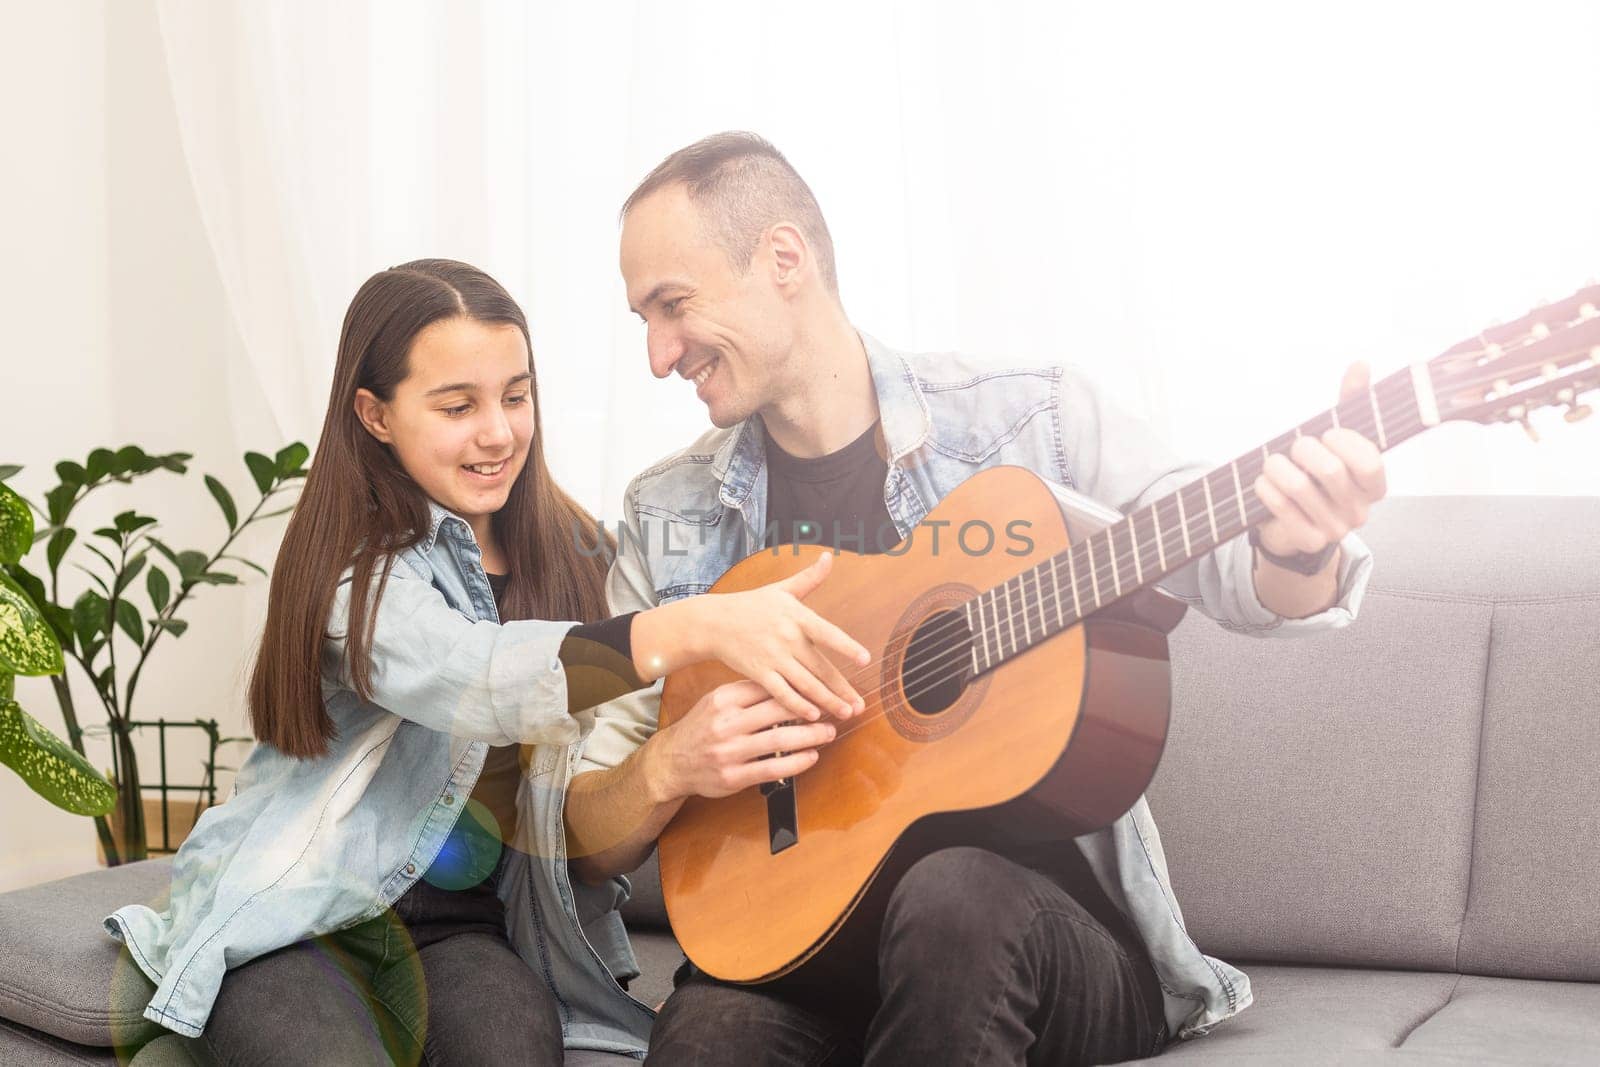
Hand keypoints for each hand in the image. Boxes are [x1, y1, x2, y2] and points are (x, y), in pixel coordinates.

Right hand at [644, 680, 836, 800]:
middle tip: (833, 709)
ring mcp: (730, 751)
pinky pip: (772, 768)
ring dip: (810, 736)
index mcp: (723, 700)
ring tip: (828, 732)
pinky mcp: (733, 776)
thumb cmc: (700, 728)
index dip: (797, 687)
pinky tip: (812, 757)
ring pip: (779, 739)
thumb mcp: (715, 701)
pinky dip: (797, 762)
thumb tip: (784, 682)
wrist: (671, 762)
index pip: (767, 687)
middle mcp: (726, 723)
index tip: (819, 686)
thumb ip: (745, 693)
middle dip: (811, 709)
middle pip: (778, 710)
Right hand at [691, 551, 869, 721]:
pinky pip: (782, 693)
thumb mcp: (782, 589)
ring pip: (805, 684)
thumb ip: (810, 578)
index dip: (846, 646)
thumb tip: (830, 557)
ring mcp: (772, 657)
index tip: (865, 659)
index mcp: (796, 616)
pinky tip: (813, 716)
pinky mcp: (758, 672)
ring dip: (827, 701)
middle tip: (860, 705)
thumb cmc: (752, 604)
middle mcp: (787, 638)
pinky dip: (798, 706)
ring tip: (845, 714)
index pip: (827, 633)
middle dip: (842, 688)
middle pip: (820, 667)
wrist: (714, 621)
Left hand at [1253, 362, 1388, 557]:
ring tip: (1272, 461)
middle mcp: (1360, 511)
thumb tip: (1361, 364)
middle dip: (1303, 449)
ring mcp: (1335, 530)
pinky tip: (1263, 481)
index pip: (1369, 461)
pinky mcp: (1307, 541)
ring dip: (1276, 465)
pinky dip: (1265, 487)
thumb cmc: (1316, 471)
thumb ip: (1351, 403)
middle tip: (1294, 445)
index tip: (1327, 433)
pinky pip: (1279, 506)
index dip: (1345, 442)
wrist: (1289, 522)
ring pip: (1298, 487)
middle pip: (1330, 471)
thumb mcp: (1335, 439)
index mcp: (1375, 486)